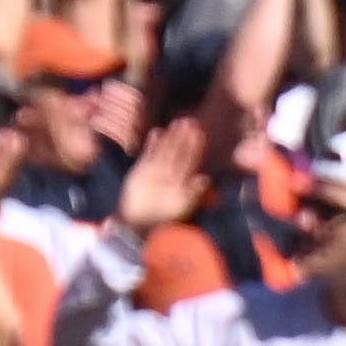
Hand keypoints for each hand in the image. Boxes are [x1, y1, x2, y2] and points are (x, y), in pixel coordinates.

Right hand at [116, 119, 209, 235]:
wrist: (139, 223)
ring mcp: (157, 171)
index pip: (190, 162)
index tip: (200, 134)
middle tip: (190, 122)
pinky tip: (157, 132)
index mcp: (183, 182)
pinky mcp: (142, 170)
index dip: (195, 148)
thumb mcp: (182, 206)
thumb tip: (205, 180)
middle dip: (184, 139)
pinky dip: (152, 145)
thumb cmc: (164, 219)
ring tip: (176, 123)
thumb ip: (193, 193)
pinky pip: (148, 155)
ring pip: (165, 151)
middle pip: (179, 153)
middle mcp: (172, 175)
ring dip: (170, 138)